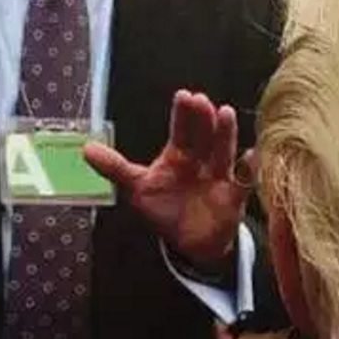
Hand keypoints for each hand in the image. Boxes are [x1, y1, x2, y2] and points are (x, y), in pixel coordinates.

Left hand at [84, 90, 250, 263]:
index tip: (185, 96)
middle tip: (202, 101)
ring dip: (225, 134)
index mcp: (178, 157)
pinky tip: (252, 154)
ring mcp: (219, 176)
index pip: (182, 132)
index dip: (183, 115)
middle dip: (203, 119)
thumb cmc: (166, 209)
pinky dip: (249, 168)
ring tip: (225, 114)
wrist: (191, 242)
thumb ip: (115, 167)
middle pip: (203, 137)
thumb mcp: (137, 187)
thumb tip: (86, 149)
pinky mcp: (234, 196)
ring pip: (223, 152)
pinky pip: (243, 181)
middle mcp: (201, 162)